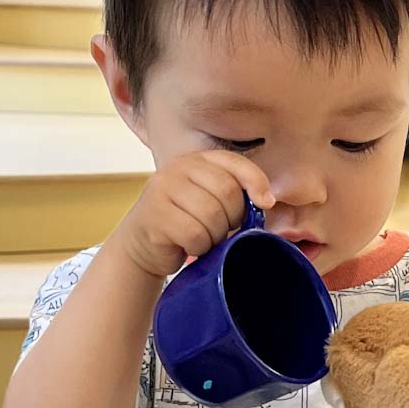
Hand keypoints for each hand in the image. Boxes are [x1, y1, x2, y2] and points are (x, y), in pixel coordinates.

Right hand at [114, 149, 273, 279]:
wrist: (142, 246)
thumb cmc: (185, 224)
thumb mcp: (210, 201)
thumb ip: (234, 194)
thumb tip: (266, 201)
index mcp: (196, 160)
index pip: (235, 162)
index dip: (256, 182)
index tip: (266, 203)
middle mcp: (177, 168)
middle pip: (227, 191)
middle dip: (233, 218)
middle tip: (222, 230)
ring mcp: (162, 189)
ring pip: (212, 215)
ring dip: (215, 236)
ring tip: (203, 238)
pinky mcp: (155, 214)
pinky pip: (195, 234)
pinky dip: (199, 247)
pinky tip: (188, 245)